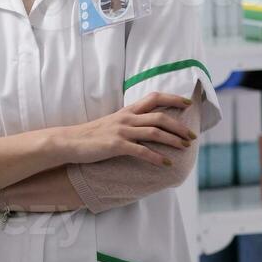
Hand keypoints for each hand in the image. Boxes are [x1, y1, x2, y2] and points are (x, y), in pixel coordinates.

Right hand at [59, 91, 195, 167]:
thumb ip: (129, 121)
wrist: (70, 141)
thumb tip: (146, 126)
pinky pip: (141, 151)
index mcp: (127, 111)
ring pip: (154, 132)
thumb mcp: (112, 123)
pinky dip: (156, 157)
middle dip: (179, 126)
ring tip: (185, 147)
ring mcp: (122, 131)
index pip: (154, 98)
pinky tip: (166, 164)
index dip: (173, 99)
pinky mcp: (116, 146)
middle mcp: (127, 118)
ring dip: (173, 140)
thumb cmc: (91, 135)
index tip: (188, 103)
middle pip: (160, 117)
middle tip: (192, 135)